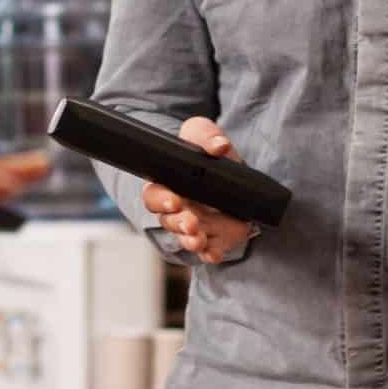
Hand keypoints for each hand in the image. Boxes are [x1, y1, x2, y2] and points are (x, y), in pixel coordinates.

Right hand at [143, 117, 254, 264]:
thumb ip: (207, 135)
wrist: (233, 174)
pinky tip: (213, 254)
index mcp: (169, 185)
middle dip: (178, 224)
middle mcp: (178, 210)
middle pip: (169, 221)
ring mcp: (196, 226)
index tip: (175, 201)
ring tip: (199, 239)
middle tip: (190, 223)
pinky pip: (208, 250)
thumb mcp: (203, 135)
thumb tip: (218, 146)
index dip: (161, 201)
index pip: (155, 196)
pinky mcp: (215, 237)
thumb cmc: (208, 155)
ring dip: (191, 241)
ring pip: (187, 238)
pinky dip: (210, 253)